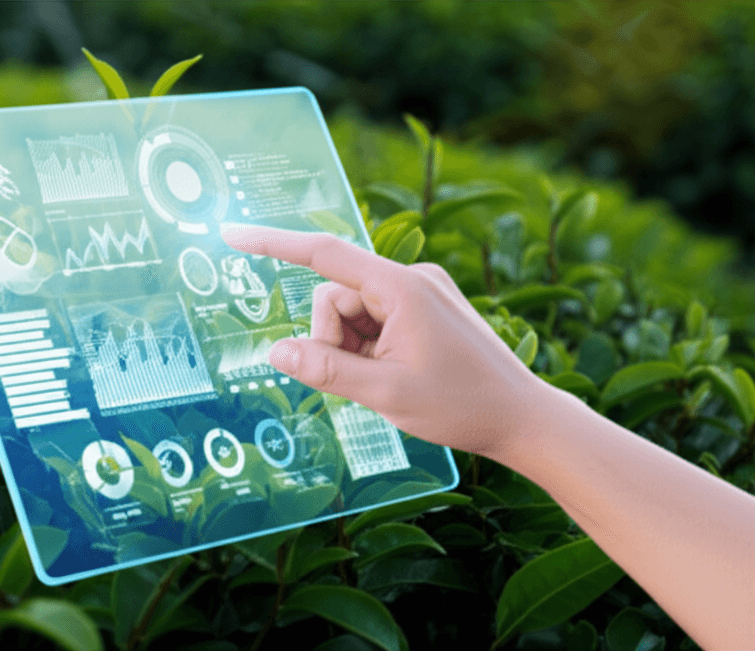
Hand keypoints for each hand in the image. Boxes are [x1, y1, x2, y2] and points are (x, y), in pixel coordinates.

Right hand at [220, 223, 544, 459]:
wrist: (522, 417)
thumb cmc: (462, 405)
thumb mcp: (386, 394)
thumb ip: (327, 371)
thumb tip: (276, 352)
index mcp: (402, 287)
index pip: (324, 254)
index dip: (273, 243)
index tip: (232, 234)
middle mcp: (411, 278)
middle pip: (335, 297)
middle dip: (334, 340)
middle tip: (363, 382)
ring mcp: (420, 292)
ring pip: (352, 313)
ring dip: (352, 348)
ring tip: (387, 382)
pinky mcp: (425, 308)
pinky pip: (374, 320)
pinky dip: (370, 349)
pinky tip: (397, 374)